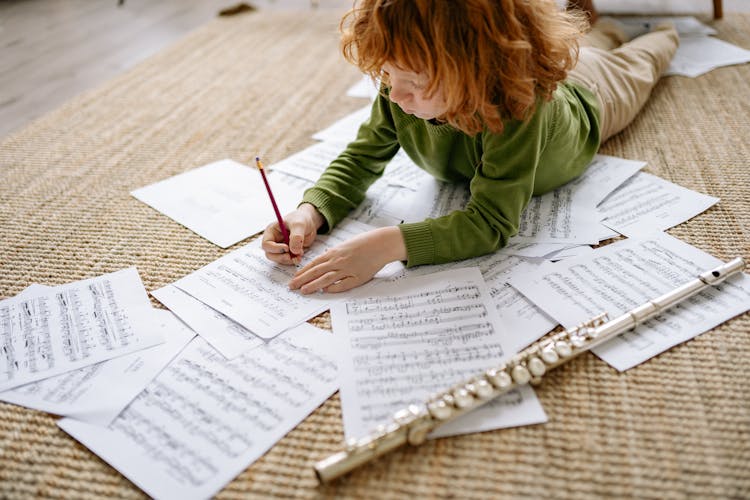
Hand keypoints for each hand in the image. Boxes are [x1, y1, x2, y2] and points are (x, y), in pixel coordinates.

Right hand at [262, 203, 323, 264]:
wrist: (310, 222)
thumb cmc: (301, 219)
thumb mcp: (299, 225)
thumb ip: (296, 236)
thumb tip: (294, 251)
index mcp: (271, 231)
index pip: (266, 244)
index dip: (275, 248)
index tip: (287, 248)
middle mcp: (274, 240)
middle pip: (270, 254)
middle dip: (281, 257)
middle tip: (291, 257)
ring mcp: (280, 247)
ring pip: (279, 259)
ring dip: (289, 260)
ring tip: (299, 254)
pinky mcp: (288, 252)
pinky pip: (287, 260)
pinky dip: (293, 260)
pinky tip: (300, 255)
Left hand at [289, 226, 406, 293]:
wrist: (381, 243)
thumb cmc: (363, 243)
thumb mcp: (345, 246)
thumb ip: (333, 255)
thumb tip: (321, 264)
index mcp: (334, 253)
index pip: (314, 264)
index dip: (302, 272)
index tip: (293, 278)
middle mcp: (338, 261)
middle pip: (316, 272)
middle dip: (302, 280)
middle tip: (292, 287)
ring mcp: (348, 269)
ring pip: (327, 278)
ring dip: (314, 285)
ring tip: (303, 291)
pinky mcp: (358, 277)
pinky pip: (343, 284)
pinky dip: (334, 288)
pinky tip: (326, 291)